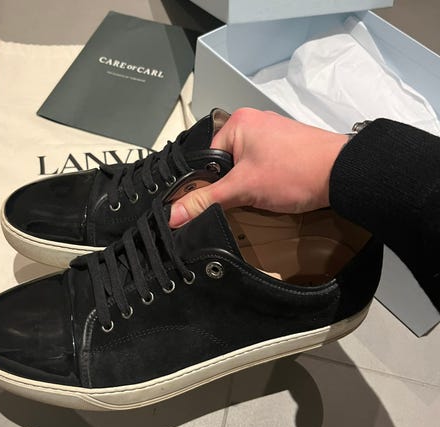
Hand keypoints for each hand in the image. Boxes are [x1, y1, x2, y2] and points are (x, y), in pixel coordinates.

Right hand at [169, 108, 347, 226]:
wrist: (343, 174)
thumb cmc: (295, 171)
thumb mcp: (243, 188)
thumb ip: (206, 200)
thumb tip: (174, 213)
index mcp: (237, 122)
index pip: (206, 158)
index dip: (209, 184)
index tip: (216, 200)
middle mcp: (254, 122)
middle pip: (225, 163)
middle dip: (232, 184)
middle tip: (244, 197)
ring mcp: (272, 134)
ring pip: (244, 166)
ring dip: (249, 184)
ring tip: (263, 193)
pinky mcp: (286, 147)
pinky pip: (262, 166)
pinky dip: (264, 180)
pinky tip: (274, 189)